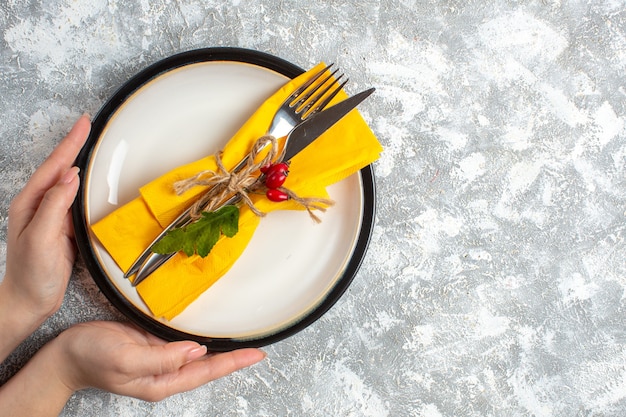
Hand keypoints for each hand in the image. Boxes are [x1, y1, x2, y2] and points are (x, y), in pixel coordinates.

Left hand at [3, 115, 89, 320]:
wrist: (30, 300)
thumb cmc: (31, 273)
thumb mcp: (42, 237)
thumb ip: (56, 205)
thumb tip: (71, 176)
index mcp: (31, 203)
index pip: (54, 166)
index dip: (70, 143)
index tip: (84, 123)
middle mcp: (39, 205)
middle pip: (60, 167)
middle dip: (74, 145)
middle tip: (88, 125)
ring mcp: (51, 215)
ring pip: (68, 182)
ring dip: (80, 162)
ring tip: (91, 145)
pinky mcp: (62, 227)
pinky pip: (76, 199)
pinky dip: (85, 186)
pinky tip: (90, 182)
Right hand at [52, 321, 265, 401]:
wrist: (66, 355)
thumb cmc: (91, 357)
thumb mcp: (125, 358)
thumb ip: (162, 358)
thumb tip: (196, 351)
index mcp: (162, 382)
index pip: (206, 372)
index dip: (232, 363)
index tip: (255, 355)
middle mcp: (166, 373)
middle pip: (208, 367)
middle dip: (234, 359)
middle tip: (259, 349)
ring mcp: (161, 360)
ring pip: (199, 355)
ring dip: (221, 349)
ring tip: (244, 342)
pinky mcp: (155, 345)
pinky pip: (184, 343)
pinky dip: (202, 338)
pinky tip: (211, 333)